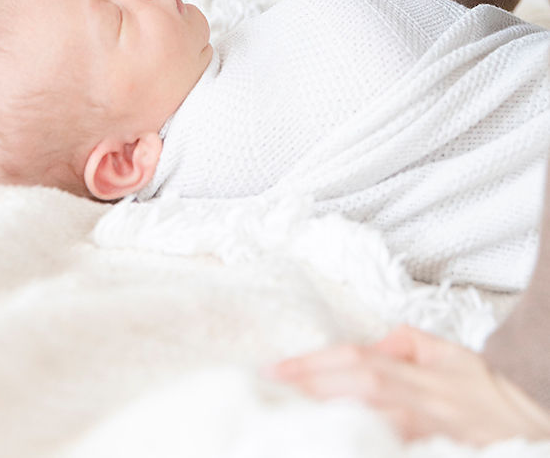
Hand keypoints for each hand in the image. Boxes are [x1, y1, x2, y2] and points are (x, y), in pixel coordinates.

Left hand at [265, 325, 549, 443]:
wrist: (540, 414)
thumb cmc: (488, 393)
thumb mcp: (449, 354)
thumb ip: (406, 343)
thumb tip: (369, 342)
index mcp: (415, 370)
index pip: (353, 358)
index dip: (310, 363)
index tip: (270, 371)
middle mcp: (420, 395)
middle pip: (356, 383)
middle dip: (309, 386)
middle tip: (266, 393)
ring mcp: (433, 426)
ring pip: (375, 415)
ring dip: (332, 415)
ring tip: (289, 420)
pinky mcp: (445, 450)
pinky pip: (400, 445)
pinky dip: (371, 441)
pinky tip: (341, 442)